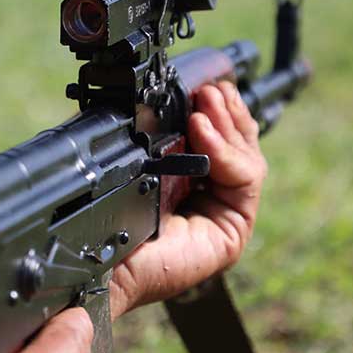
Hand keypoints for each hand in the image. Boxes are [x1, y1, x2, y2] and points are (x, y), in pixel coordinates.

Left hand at [109, 81, 267, 319]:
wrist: (104, 268)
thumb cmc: (109, 225)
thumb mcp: (133, 170)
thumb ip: (154, 141)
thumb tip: (163, 101)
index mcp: (185, 184)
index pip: (217, 141)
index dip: (216, 112)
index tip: (202, 85)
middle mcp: (209, 200)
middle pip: (240, 146)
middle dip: (227, 112)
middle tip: (210, 88)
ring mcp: (225, 216)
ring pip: (248, 159)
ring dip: (228, 124)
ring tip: (207, 100)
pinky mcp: (233, 231)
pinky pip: (244, 180)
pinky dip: (225, 151)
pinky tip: (203, 129)